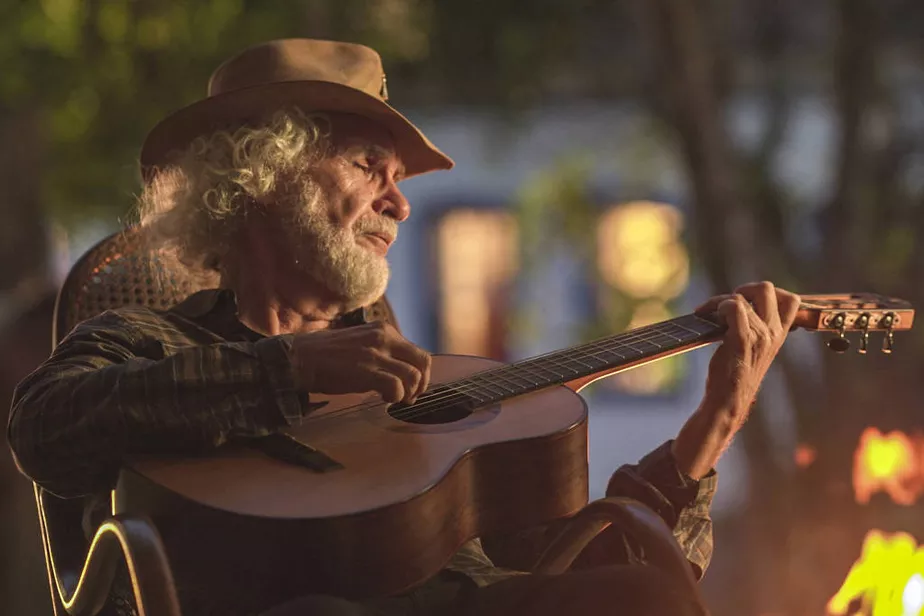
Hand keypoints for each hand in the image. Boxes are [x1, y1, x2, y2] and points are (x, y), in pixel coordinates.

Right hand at [290, 321, 431, 403]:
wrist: (299, 358)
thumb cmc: (326, 355)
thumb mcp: (360, 343)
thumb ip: (382, 351)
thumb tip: (400, 371)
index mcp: (383, 330)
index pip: (417, 351)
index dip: (420, 373)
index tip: (412, 387)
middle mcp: (384, 338)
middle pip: (423, 362)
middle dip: (421, 384)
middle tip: (411, 397)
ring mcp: (376, 354)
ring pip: (413, 376)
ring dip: (408, 393)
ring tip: (395, 400)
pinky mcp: (368, 371)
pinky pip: (396, 387)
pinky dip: (395, 397)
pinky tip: (384, 400)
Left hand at [671, 281, 800, 477]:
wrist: (727, 403)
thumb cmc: (735, 376)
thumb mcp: (754, 350)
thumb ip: (756, 329)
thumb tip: (741, 305)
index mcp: (779, 335)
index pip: (792, 300)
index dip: (769, 292)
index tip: (747, 301)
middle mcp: (773, 334)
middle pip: (767, 289)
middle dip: (744, 288)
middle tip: (727, 303)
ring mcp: (759, 337)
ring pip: (740, 299)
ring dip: (718, 301)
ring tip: (707, 314)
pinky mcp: (741, 340)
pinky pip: (733, 308)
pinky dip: (716, 305)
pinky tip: (703, 315)